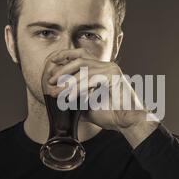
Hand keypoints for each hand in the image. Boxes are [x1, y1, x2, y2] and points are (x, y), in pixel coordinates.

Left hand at [44, 48, 159, 146]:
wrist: (128, 123)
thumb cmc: (111, 115)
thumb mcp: (87, 105)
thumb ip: (75, 97)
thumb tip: (57, 95)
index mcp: (102, 69)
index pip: (81, 55)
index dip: (65, 56)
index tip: (51, 62)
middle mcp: (107, 66)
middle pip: (80, 58)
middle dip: (63, 68)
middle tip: (51, 79)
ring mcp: (112, 70)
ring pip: (84, 69)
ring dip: (68, 81)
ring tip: (58, 92)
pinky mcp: (114, 77)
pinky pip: (91, 79)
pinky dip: (79, 88)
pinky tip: (71, 97)